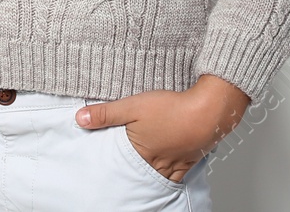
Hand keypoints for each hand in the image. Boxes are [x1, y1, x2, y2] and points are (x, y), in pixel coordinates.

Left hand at [74, 74, 250, 182]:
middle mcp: (159, 163)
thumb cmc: (171, 108)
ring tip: (143, 179)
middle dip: (133, 177)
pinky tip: (169, 174)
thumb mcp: (132, 106)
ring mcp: (177, 163)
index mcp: (142, 153)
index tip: (106, 173)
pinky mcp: (192, 158)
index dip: (115, 169)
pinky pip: (179, 175)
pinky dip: (172, 176)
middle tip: (123, 183)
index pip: (123, 166)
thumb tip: (79, 119)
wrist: (209, 111)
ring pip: (160, 177)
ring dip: (151, 177)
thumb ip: (106, 114)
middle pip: (142, 175)